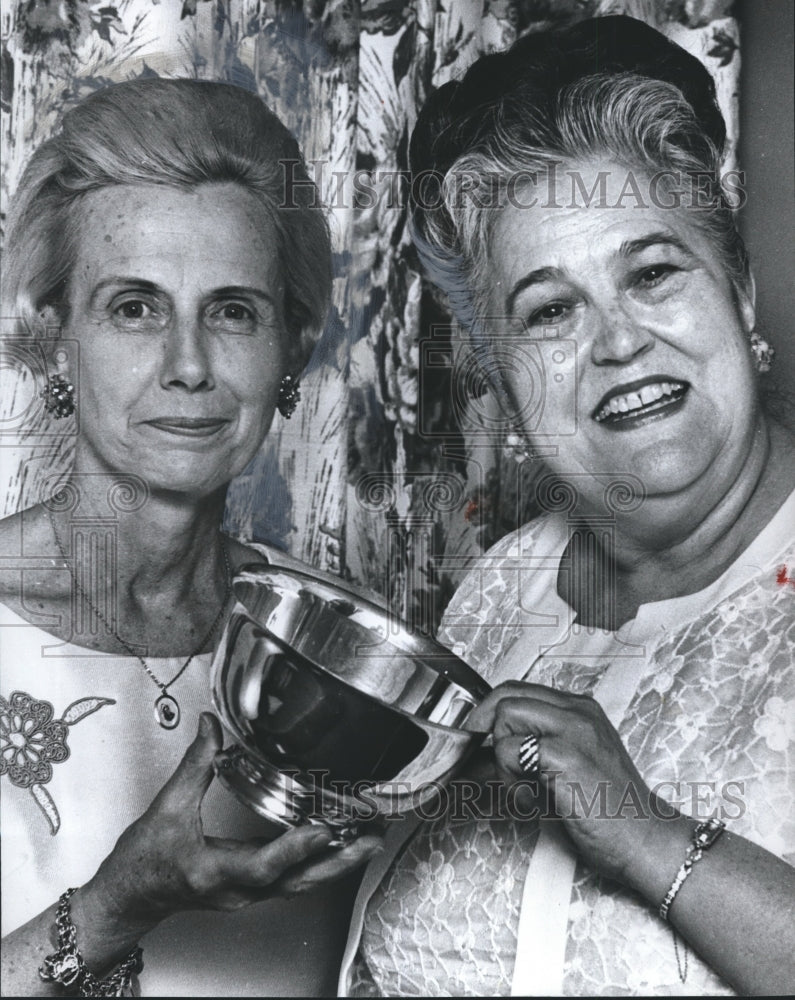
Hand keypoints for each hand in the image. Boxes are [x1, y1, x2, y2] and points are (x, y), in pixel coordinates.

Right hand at [78, 713, 381, 940]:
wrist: (129, 896)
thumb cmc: (143, 862)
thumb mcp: (166, 808)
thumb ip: (195, 765)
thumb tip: (211, 726)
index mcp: (214, 872)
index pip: (263, 863)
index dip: (296, 846)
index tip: (325, 826)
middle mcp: (238, 890)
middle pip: (299, 881)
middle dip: (340, 860)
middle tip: (373, 836)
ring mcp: (247, 893)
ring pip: (302, 883)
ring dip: (337, 862)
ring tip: (370, 838)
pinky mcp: (252, 889)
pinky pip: (294, 879)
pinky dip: (319, 862)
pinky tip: (339, 844)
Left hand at [467, 682, 668, 885]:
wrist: (647, 841)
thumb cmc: (609, 811)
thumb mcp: (567, 767)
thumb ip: (532, 750)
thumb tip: (483, 752)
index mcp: (580, 709)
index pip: (519, 690)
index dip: (490, 712)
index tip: (479, 739)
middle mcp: (578, 711)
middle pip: (507, 695)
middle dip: (485, 728)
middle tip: (488, 762)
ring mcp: (574, 730)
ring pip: (505, 715)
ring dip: (501, 756)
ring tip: (522, 787)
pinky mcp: (567, 756)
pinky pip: (511, 750)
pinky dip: (510, 777)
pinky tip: (531, 799)